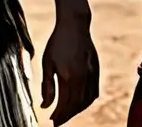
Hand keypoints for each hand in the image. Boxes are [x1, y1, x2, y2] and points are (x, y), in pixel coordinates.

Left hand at [41, 0, 98, 122]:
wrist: (75, 25)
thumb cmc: (57, 42)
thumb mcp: (47, 63)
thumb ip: (47, 86)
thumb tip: (44, 106)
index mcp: (69, 76)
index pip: (65, 104)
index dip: (59, 115)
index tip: (52, 121)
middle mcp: (83, 78)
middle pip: (76, 105)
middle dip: (67, 115)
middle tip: (58, 121)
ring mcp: (92, 75)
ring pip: (87, 101)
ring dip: (77, 110)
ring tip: (66, 113)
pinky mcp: (96, 71)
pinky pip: (94, 93)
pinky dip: (86, 101)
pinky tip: (79, 103)